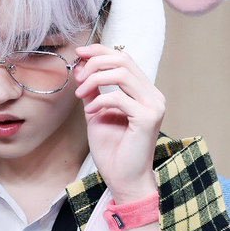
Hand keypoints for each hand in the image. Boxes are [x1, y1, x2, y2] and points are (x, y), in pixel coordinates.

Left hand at [73, 44, 164, 200]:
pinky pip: (119, 97)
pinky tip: (90, 113)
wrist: (123, 179)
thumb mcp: (97, 114)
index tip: (79, 54)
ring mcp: (153, 106)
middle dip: (95, 62)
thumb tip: (82, 70)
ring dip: (95, 79)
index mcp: (144, 93)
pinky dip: (99, 101)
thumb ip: (93, 92)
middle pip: (123, 60)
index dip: (100, 51)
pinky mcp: (147, 118)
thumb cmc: (113, 152)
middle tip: (78, 77)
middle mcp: (152, 95)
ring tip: (80, 94)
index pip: (124, 59)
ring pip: (122, 73)